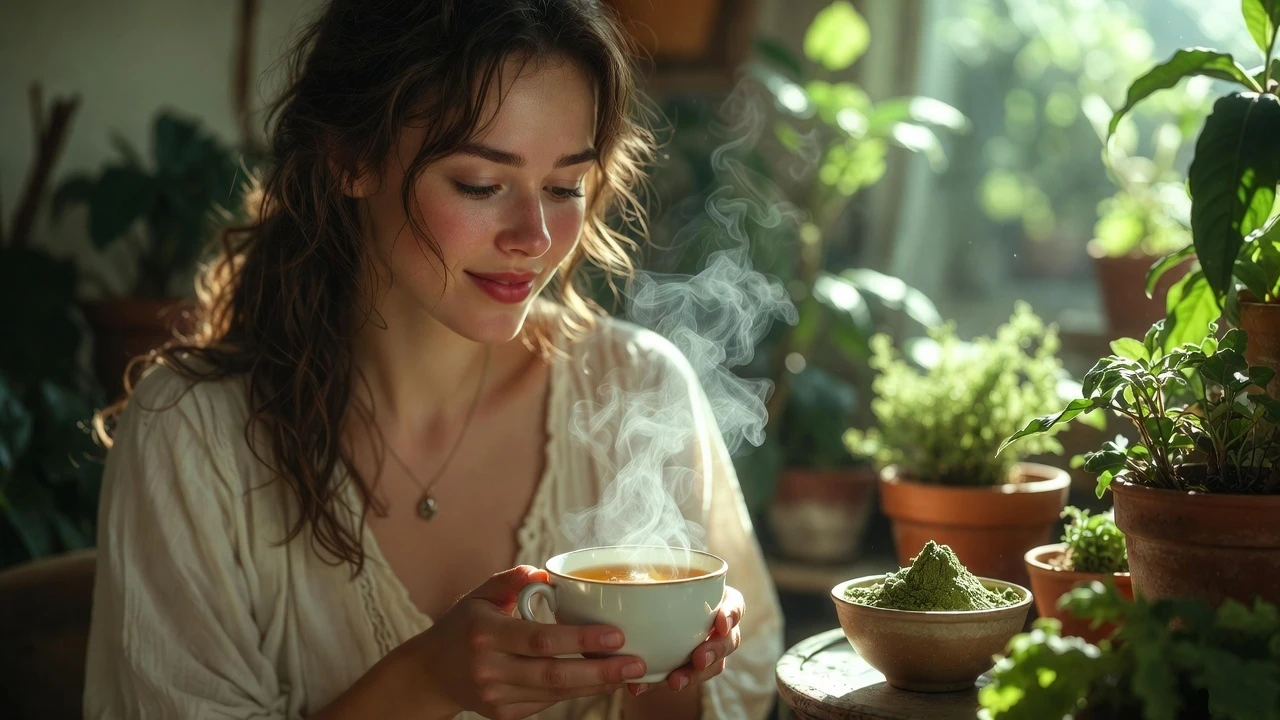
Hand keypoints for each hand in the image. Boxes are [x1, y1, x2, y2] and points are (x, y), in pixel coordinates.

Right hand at [412, 566, 648, 719]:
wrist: (431, 672)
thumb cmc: (463, 626)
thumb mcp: (481, 595)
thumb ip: (513, 579)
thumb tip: (548, 573)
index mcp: (485, 633)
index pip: (540, 639)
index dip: (581, 639)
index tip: (616, 635)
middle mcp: (489, 668)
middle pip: (553, 674)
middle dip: (600, 671)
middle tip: (636, 663)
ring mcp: (495, 696)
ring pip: (554, 693)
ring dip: (595, 684)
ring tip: (628, 673)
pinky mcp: (503, 714)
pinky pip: (546, 703)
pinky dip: (575, 692)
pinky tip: (599, 681)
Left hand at [628, 585, 743, 695]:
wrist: (643, 619)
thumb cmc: (652, 593)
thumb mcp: (652, 585)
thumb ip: (646, 587)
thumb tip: (612, 584)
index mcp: (716, 600)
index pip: (734, 604)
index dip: (731, 613)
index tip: (721, 624)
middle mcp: (717, 627)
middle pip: (728, 640)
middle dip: (715, 650)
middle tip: (698, 659)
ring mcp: (708, 650)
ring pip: (714, 666)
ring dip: (694, 676)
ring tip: (674, 682)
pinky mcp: (691, 670)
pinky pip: (686, 680)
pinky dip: (665, 683)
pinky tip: (640, 687)